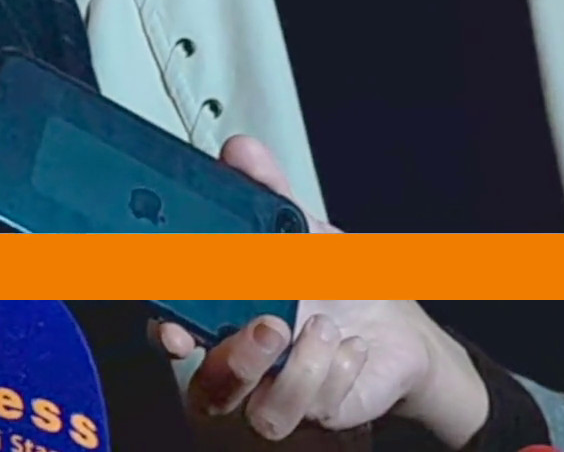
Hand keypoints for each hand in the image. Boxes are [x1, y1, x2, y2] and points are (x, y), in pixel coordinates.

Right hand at [153, 137, 488, 446]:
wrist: (397, 326)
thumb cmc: (335, 282)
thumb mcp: (299, 228)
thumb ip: (265, 189)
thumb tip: (240, 150)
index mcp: (225, 320)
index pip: (176, 334)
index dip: (166, 333)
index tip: (175, 326)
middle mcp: (248, 365)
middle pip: (213, 388)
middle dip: (237, 361)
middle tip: (270, 323)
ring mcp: (283, 392)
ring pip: (265, 414)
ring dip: (297, 372)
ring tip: (325, 328)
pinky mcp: (324, 411)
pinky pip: (319, 410)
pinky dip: (336, 373)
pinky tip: (349, 346)